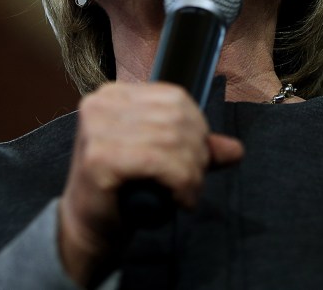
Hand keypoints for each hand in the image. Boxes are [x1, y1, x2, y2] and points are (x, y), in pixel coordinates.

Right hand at [57, 82, 242, 285]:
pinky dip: (181, 183)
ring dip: (191, 173)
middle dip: (197, 153)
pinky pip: (160, 162)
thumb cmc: (122, 190)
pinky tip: (179, 201)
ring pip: (172, 141)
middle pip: (176, 118)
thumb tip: (235, 149)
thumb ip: (193, 148)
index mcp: (113, 94)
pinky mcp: (100, 157)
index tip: (196, 157)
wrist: (87, 227)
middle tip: (193, 182)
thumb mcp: (159, 159)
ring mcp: (97, 129)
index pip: (175, 97)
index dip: (197, 127)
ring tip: (187, 194)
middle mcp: (101, 104)